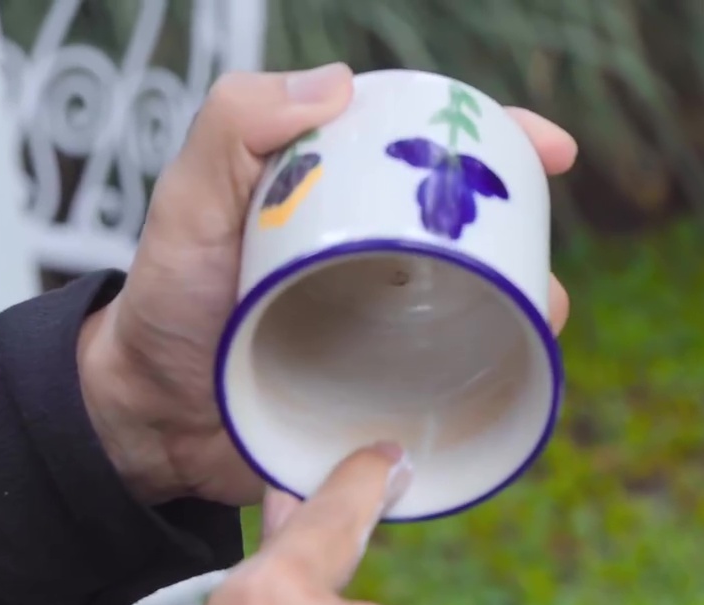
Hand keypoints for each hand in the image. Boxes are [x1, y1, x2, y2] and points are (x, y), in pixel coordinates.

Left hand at [77, 66, 577, 507]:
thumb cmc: (166, 304)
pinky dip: (490, 394)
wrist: (153, 420)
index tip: (550, 154)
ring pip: (479, 320)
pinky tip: (511, 396)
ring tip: (529, 337)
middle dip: (526, 251)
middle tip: (537, 280)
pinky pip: (452, 393)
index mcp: (342, 205)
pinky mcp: (382, 403)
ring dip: (521, 326)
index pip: (433, 160)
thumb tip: (340, 85)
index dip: (501, 146)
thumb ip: (234, 126)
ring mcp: (384, 337)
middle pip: (474, 243)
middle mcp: (375, 266)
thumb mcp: (186, 202)